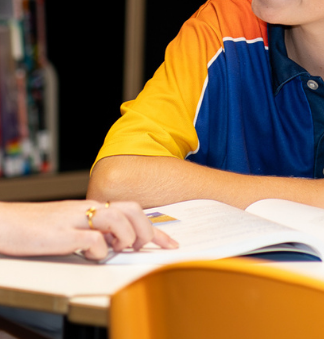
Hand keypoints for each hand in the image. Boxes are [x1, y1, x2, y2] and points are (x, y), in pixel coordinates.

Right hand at [0, 200, 178, 259]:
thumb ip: (95, 231)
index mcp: (93, 206)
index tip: (170, 243)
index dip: (155, 228)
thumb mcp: (72, 226)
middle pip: (131, 209)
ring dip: (126, 237)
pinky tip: (92, 255)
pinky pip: (91, 239)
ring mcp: (75, 220)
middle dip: (146, 230)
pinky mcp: (61, 234)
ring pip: (117, 219)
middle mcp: (88, 209)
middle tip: (142, 247)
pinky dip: (100, 250)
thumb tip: (116, 244)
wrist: (5, 222)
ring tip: (119, 249)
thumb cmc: (37, 226)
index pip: (132, 209)